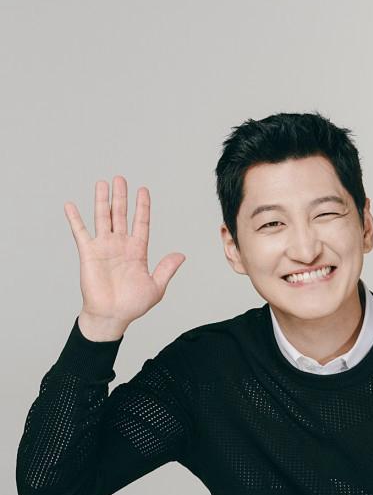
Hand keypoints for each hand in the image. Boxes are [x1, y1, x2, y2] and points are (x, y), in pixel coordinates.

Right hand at [64, 176, 185, 330]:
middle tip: (120, 178)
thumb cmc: (132, 305)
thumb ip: (166, 269)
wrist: (112, 316)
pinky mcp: (89, 253)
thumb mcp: (156, 287)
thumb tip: (181, 255)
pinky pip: (80, 232)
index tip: (143, 190)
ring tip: (102, 183)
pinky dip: (75, 219)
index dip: (142, 206)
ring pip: (103, 218)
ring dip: (102, 200)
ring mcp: (104, 247)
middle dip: (121, 196)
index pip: (141, 222)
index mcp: (137, 250)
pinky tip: (71, 205)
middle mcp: (120, 245)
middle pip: (121, 214)